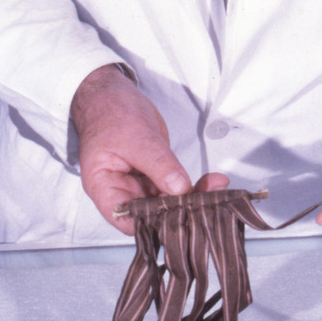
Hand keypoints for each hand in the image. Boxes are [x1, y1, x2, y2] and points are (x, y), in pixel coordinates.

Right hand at [70, 64, 227, 234]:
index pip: (126, 219)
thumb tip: (180, 188)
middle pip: (152, 214)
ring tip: (216, 186)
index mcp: (104, 187)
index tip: (179, 219)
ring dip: (195, 198)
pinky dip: (196, 187)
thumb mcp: (136, 138)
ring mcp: (141, 186)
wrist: (114, 95)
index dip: (151, 225)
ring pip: (169, 203)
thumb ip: (159, 165)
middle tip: (209, 202)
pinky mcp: (158, 177)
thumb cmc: (111, 112)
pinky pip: (178, 189)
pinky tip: (214, 181)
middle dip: (181, 211)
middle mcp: (122, 192)